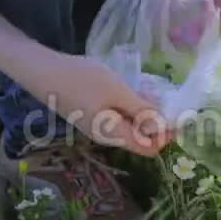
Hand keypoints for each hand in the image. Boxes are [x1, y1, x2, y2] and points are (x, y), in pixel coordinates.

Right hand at [27, 54, 172, 155]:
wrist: (42, 71)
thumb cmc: (82, 80)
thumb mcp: (118, 92)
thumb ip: (142, 110)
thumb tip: (164, 126)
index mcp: (114, 135)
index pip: (148, 148)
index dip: (166, 137)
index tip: (178, 117)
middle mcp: (106, 136)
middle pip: (140, 139)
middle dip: (158, 125)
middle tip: (169, 102)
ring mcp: (97, 126)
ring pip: (130, 127)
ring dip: (145, 114)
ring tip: (154, 93)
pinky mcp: (92, 115)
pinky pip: (119, 117)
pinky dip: (132, 107)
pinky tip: (134, 90)